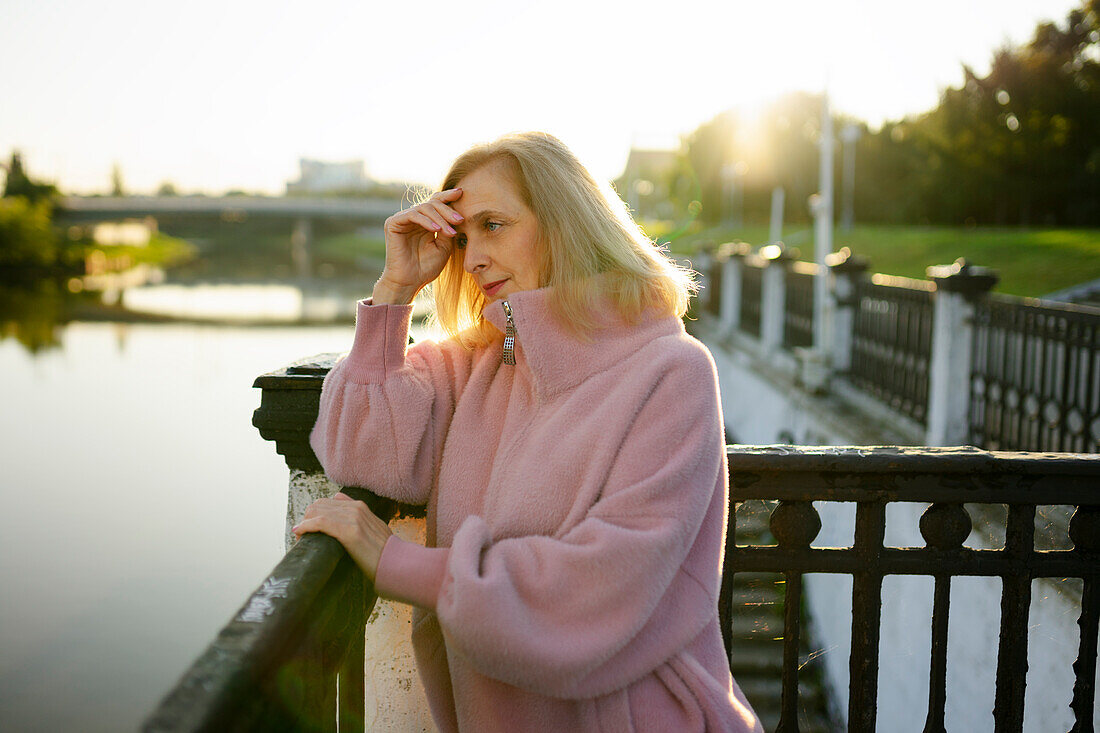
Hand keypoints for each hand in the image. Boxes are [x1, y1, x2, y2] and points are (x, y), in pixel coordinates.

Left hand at [292, 492, 392, 581]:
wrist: (395, 563)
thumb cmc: (384, 551)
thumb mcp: (373, 527)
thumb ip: (359, 516)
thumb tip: (339, 502)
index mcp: (360, 506)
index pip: (327, 501)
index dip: (314, 513)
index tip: (308, 526)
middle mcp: (356, 508)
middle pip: (319, 504)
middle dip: (307, 517)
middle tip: (302, 533)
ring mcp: (353, 518)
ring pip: (317, 511)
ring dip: (304, 523)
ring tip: (300, 536)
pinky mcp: (349, 531)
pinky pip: (320, 522)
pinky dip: (306, 526)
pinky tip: (300, 532)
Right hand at [373, 188, 464, 304]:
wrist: (410, 282)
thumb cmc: (426, 267)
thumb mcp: (444, 246)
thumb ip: (448, 229)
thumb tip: (457, 213)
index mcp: (425, 222)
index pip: (436, 203)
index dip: (448, 196)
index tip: (462, 193)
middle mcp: (413, 218)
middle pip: (432, 203)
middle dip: (448, 210)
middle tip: (460, 220)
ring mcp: (402, 219)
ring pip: (424, 208)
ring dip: (440, 218)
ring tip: (450, 231)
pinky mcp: (393, 223)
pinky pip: (412, 215)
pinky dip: (426, 220)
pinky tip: (436, 230)